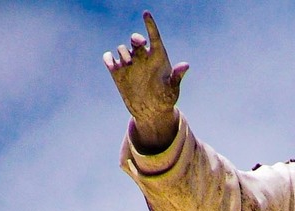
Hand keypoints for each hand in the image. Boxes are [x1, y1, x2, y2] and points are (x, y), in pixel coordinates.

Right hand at [104, 11, 188, 152]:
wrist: (152, 113)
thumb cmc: (165, 99)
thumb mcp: (172, 89)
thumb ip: (177, 76)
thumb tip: (186, 65)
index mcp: (157, 57)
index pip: (153, 36)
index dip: (150, 25)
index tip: (146, 14)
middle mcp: (142, 57)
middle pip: (135, 40)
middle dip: (135, 38)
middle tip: (139, 43)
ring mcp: (129, 64)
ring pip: (122, 49)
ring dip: (124, 53)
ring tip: (129, 64)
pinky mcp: (117, 72)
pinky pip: (109, 59)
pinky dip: (109, 59)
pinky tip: (112, 64)